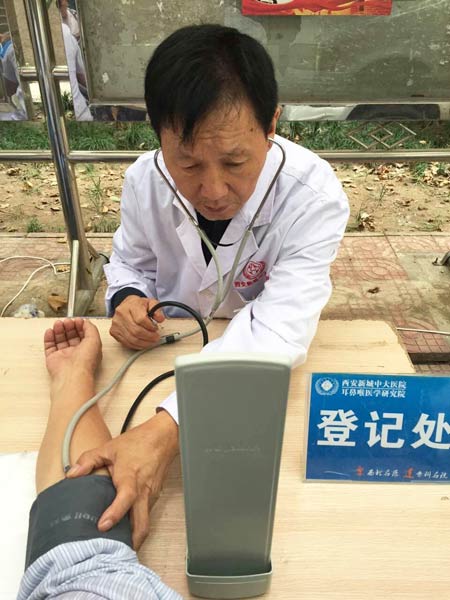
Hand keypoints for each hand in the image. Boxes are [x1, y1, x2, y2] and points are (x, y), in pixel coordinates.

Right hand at [44, 318, 101, 378]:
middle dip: (69, 327)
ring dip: (59, 330)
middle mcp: (76, 353)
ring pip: (60, 340)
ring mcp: (64, 356)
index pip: (84, 335)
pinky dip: (49, 338)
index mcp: (88, 349)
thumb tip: (86, 322)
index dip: (80, 326)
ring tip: (58, 323)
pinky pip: (50, 346)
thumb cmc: (85, 361)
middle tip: (67, 321)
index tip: (76, 320)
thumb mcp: (95, 340)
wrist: (72, 374)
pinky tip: (50, 331)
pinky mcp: (53, 359)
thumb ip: (91, 328)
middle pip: (71, 336)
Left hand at [66, 410, 178, 548]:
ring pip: (145, 522)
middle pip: (142, 523)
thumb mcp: (109, 447)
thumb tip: (71, 474)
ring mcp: (151, 495)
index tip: (102, 526)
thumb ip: (88, 460)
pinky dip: (137, 525)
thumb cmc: (138, 442)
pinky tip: (126, 528)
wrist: (163, 437)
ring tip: (117, 546)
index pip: (125, 499)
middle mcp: (143, 491)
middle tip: (115, 553)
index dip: (114, 514)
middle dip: (131, 541)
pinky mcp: (155, 496)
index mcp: (130, 477)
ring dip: (134, 535)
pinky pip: (146, 515)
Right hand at [110, 296, 164, 349]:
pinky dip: (137, 345)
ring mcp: (116, 324)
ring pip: (131, 339)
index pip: (141, 319)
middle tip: (156, 337)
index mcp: (131, 305)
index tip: (155, 328)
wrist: (127, 305)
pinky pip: (126, 342)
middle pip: (136, 331)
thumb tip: (160, 319)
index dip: (150, 327)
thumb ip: (157, 310)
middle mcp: (121, 314)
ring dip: (144, 343)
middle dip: (149, 337)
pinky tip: (143, 343)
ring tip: (151, 341)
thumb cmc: (138, 305)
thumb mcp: (151, 303)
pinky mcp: (114, 331)